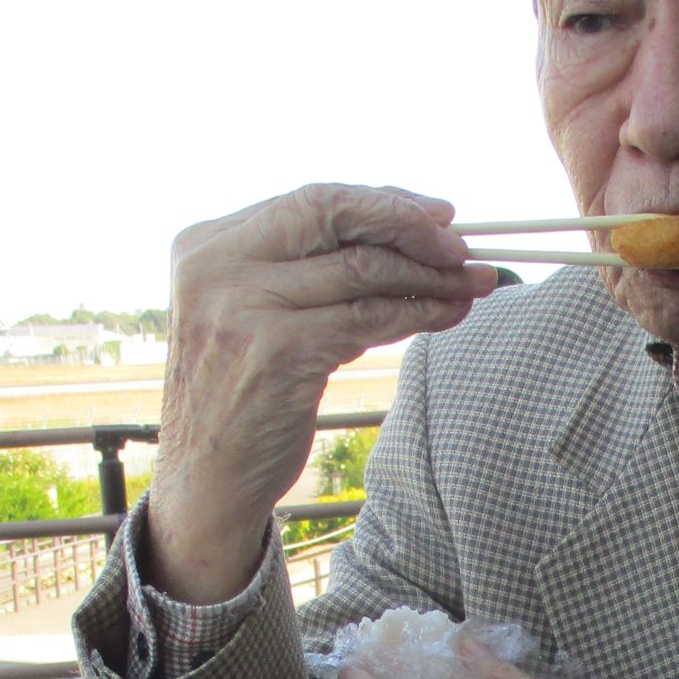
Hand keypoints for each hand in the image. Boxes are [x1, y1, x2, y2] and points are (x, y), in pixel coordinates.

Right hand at [145, 184, 499, 602]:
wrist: (204, 479)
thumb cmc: (239, 396)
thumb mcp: (250, 314)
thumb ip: (297, 271)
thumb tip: (398, 236)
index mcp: (206, 244)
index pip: (311, 199)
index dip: (383, 202)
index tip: (437, 215)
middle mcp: (218, 265)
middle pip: (335, 216)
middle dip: (410, 226)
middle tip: (462, 247)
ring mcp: (246, 307)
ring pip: (361, 269)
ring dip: (429, 275)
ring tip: (474, 283)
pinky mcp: (280, 351)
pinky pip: (367, 318)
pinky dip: (417, 313)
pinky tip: (448, 316)